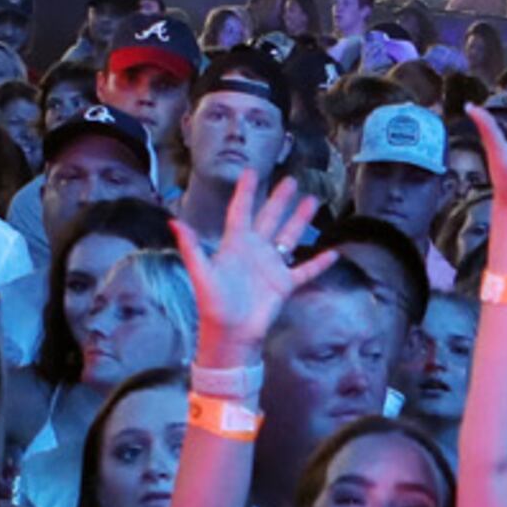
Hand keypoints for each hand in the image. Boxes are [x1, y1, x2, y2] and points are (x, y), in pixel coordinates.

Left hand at [172, 174, 336, 363]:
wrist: (231, 336)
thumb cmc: (213, 305)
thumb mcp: (200, 274)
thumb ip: (191, 247)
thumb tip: (174, 221)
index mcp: (234, 245)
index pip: (240, 212)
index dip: (246, 192)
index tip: (251, 171)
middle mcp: (254, 251)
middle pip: (269, 218)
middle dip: (279, 199)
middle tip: (291, 180)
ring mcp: (271, 267)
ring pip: (289, 237)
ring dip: (300, 220)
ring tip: (312, 200)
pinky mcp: (284, 285)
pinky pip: (305, 271)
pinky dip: (318, 263)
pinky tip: (332, 253)